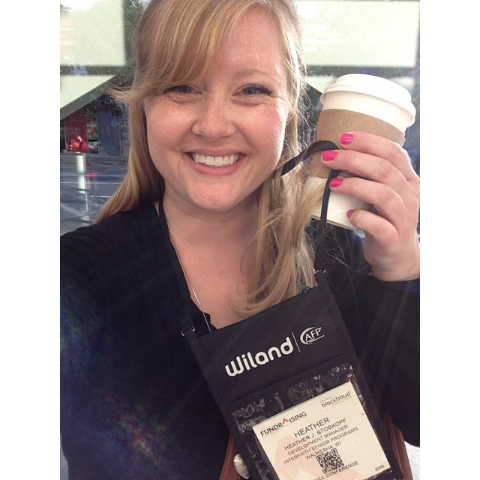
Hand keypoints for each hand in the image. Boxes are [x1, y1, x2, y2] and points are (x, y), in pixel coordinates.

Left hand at [322, 131, 419, 281]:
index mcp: (408, 179)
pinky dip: (362, 218)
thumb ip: (368, 176)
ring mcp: (404, 218)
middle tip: (329, 158)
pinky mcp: (393, 238)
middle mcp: (410, 195)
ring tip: (333, 184)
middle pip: (384, 170)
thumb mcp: (381, 193)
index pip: (393, 152)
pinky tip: (349, 215)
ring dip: (354, 186)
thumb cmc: (384, 219)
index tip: (343, 138)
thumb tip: (333, 157)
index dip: (368, 141)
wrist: (396, 256)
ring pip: (382, 194)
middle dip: (353, 159)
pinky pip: (379, 225)